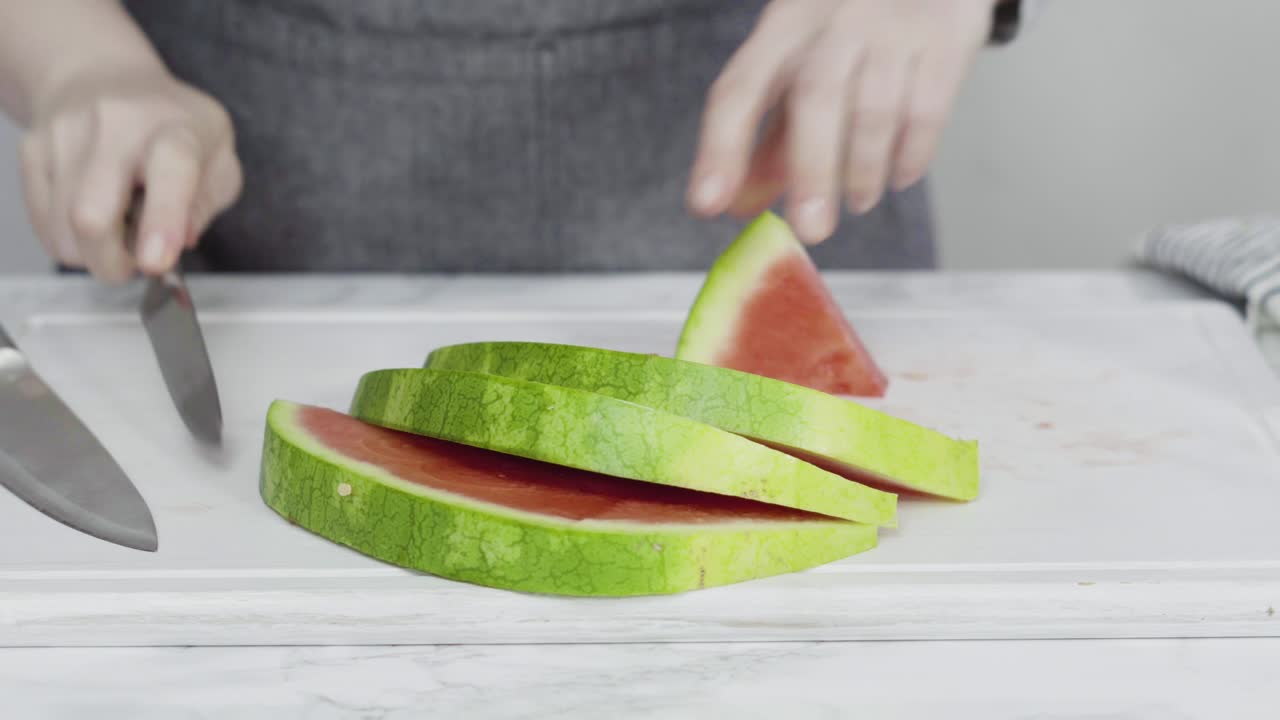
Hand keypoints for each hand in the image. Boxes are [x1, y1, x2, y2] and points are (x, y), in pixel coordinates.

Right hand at [19, 67, 241, 282]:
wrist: (104, 76)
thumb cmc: (173, 125)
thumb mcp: (218, 157)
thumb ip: (208, 203)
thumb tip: (181, 241)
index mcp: (175, 129)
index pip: (170, 171)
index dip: (163, 221)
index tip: (156, 262)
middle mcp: (113, 127)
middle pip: (91, 217)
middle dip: (113, 264)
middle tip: (137, 263)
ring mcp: (64, 137)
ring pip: (64, 230)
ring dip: (94, 255)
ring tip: (119, 232)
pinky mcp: (32, 152)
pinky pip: (45, 226)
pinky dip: (72, 242)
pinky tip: (96, 219)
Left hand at [688, 0, 996, 243]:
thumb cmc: (848, 27)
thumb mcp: (799, 62)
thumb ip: (771, 138)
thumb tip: (738, 207)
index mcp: (782, 29)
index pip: (739, 89)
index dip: (720, 150)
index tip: (707, 205)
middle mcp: (832, 23)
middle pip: (816, 98)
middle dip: (811, 171)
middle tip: (811, 230)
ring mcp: (891, 27)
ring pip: (874, 109)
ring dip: (862, 171)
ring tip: (857, 202)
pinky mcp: (945, 38)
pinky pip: (926, 109)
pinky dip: (910, 155)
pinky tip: (898, 177)